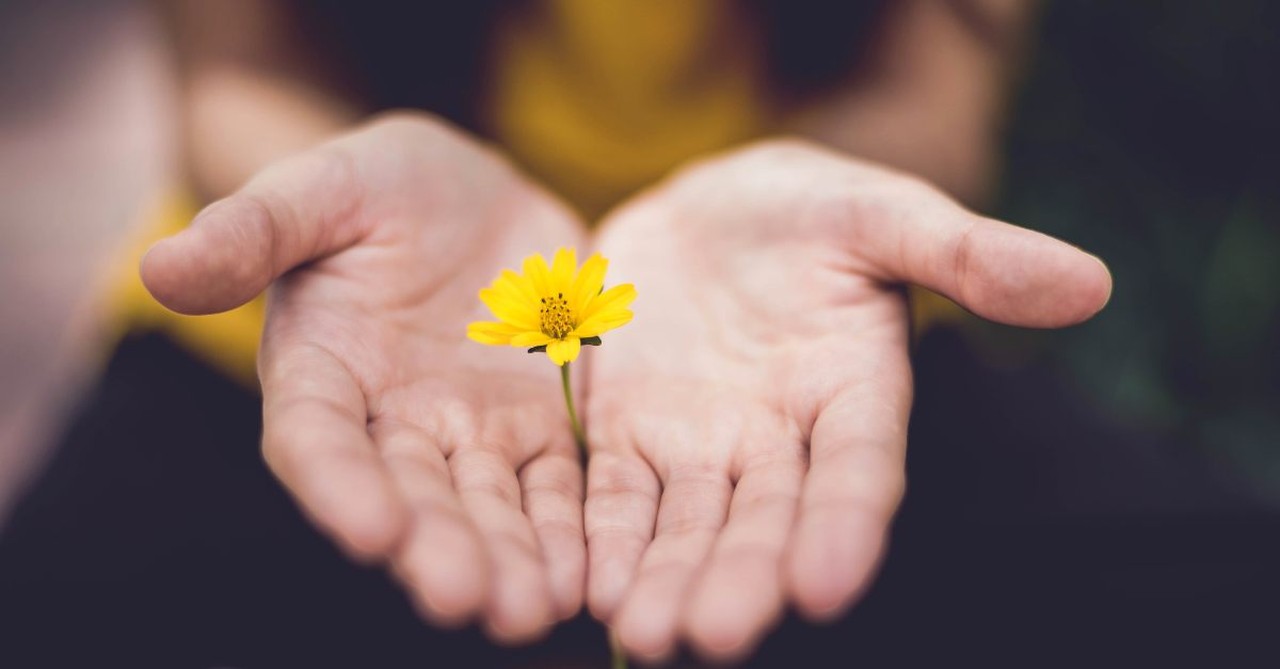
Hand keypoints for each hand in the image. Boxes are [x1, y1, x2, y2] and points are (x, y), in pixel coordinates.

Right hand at [141, 113, 587, 642]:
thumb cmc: (377, 186)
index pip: (319, 440)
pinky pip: (556, 486)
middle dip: (437, 548)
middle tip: (466, 599)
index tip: (372, 531)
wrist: (470, 194)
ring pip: (488, 506)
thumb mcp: (320, 187)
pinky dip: (568, 531)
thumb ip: (254, 229)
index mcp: (322, 370)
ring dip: (509, 560)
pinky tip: (587, 577)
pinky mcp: (539, 427)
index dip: (339, 486)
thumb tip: (159, 266)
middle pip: (411, 495)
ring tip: (531, 610)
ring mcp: (470, 431)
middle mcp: (392, 421)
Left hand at [583, 139, 1111, 661]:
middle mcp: (780, 439)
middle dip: (742, 577)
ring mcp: (700, 444)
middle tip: (714, 635)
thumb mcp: (882, 213)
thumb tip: (1089, 282)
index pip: (858, 470)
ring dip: (667, 578)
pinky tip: (588, 586)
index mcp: (854, 392)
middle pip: (765, 519)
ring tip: (645, 632)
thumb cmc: (809, 210)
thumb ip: (968, 252)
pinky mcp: (627, 434)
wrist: (706, 210)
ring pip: (686, 524)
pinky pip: (613, 495)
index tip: (826, 585)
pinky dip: (602, 538)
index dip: (846, 525)